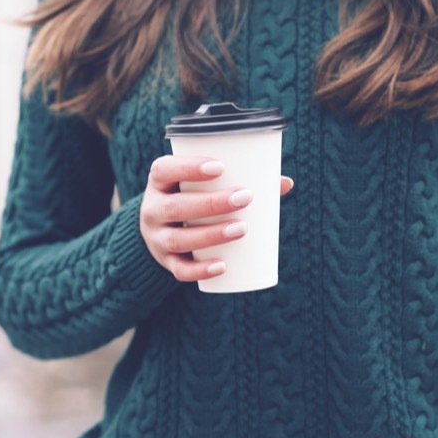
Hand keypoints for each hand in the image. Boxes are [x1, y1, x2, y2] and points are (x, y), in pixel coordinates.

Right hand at [139, 155, 293, 282]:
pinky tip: (222, 266)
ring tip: (241, 228)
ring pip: (178, 239)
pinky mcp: (166, 262)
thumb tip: (285, 183)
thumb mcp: (202, 184)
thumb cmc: (191, 197)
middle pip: (175, 207)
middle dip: (211, 204)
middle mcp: (152, 210)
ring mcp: (156, 238)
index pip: (164, 170)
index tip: (220, 166)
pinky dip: (200, 270)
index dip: (187, 167)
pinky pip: (179, 270)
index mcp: (159, 182)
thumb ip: (239, 180)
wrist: (160, 228)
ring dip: (211, 235)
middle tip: (245, 198)